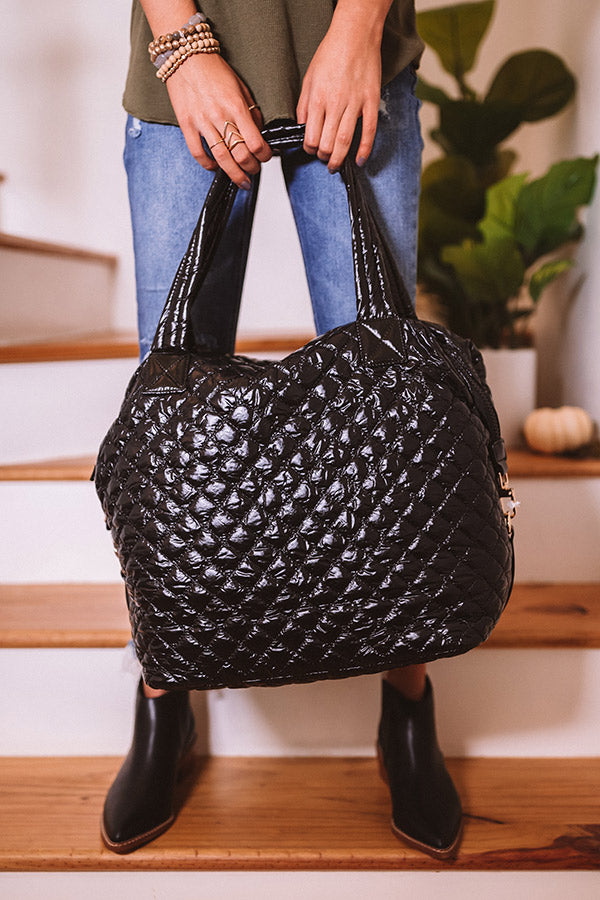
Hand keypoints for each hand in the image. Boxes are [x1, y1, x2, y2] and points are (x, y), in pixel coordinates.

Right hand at [166, 53, 271, 188]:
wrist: (186, 56)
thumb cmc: (214, 70)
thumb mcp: (240, 86)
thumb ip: (251, 110)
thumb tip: (259, 131)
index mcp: (236, 106)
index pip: (255, 141)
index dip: (263, 155)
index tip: (266, 157)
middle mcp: (220, 116)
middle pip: (240, 154)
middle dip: (251, 168)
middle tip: (254, 171)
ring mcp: (202, 122)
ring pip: (221, 158)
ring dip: (234, 174)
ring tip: (241, 181)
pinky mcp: (186, 125)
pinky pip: (197, 153)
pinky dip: (208, 165)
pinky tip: (215, 168)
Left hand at [296, 1, 388, 171]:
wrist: (355, 35)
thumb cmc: (331, 53)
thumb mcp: (309, 78)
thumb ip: (304, 105)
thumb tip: (302, 127)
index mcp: (318, 99)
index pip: (311, 137)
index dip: (310, 149)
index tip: (312, 149)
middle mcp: (336, 103)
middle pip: (327, 143)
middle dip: (324, 157)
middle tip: (325, 159)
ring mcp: (355, 103)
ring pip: (345, 141)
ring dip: (340, 158)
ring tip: (336, 165)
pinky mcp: (371, 101)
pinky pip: (369, 131)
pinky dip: (365, 149)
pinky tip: (360, 160)